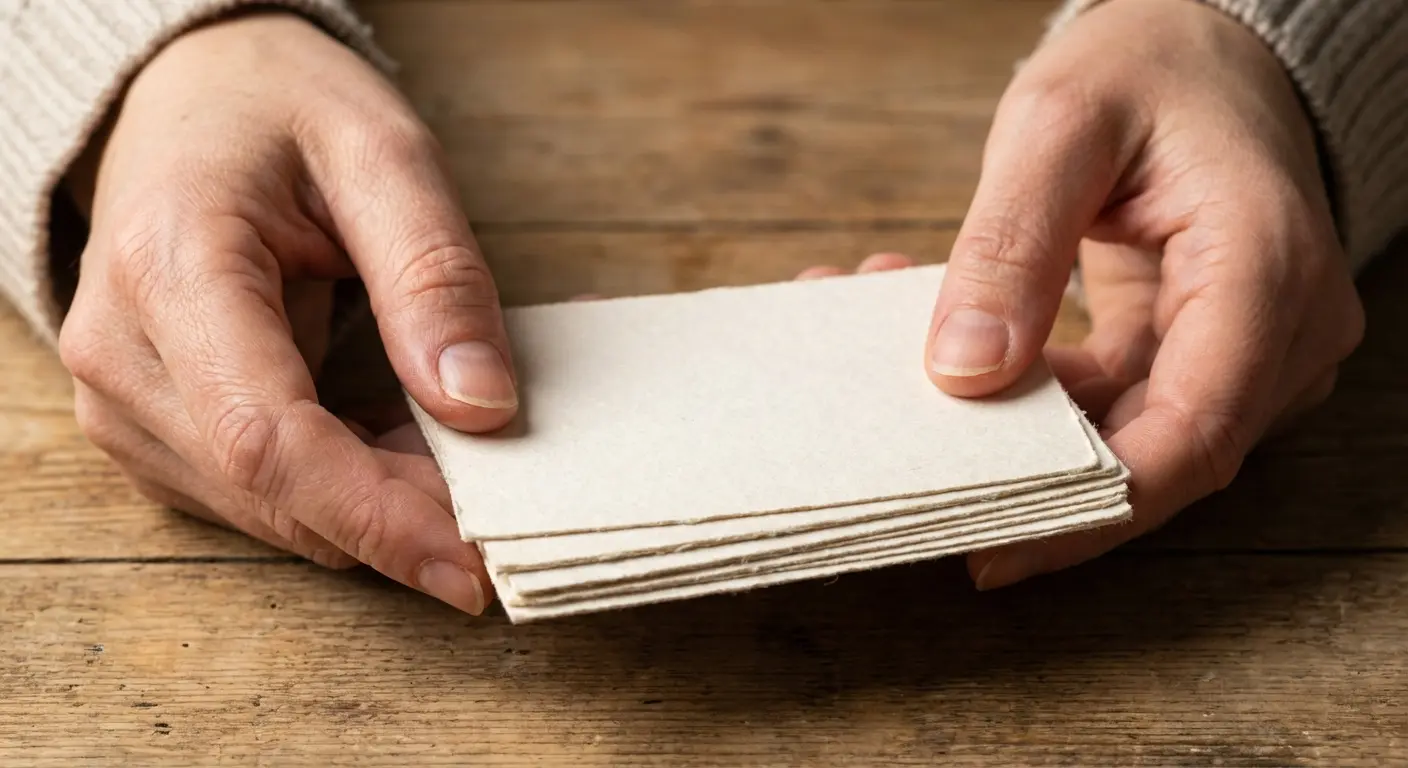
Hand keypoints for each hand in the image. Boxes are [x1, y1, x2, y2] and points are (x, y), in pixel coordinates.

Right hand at [59, 12, 513, 614]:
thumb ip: (433, 277)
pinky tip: (399, 449)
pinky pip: (251, 493)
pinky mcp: (148, 420)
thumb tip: (480, 407)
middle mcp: (121, 350)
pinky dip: (338, 490)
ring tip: (455, 460)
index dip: (377, 518)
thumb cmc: (281, 108)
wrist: (193, 94)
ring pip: (263, 508)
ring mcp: (122, 395)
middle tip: (501, 504)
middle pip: (268, 490)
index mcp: (172, 268)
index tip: (472, 565)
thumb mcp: (384, 155)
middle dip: (394, 519)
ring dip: (371, 507)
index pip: (267, 439)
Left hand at [921, 0, 1364, 587]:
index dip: (1094, 510)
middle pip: (1158, 451)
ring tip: (900, 364)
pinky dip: (1031, 387)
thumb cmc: (1151, 66)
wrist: (1207, 47)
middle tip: (913, 462)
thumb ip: (1010, 247)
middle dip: (1028, 465)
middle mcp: (1281, 327)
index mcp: (1265, 269)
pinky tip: (950, 341)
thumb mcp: (1059, 128)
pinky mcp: (1203, 346)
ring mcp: (1249, 344)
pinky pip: (1116, 400)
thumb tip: (965, 373)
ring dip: (1015, 419)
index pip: (1194, 433)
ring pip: (1127, 432)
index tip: (994, 548)